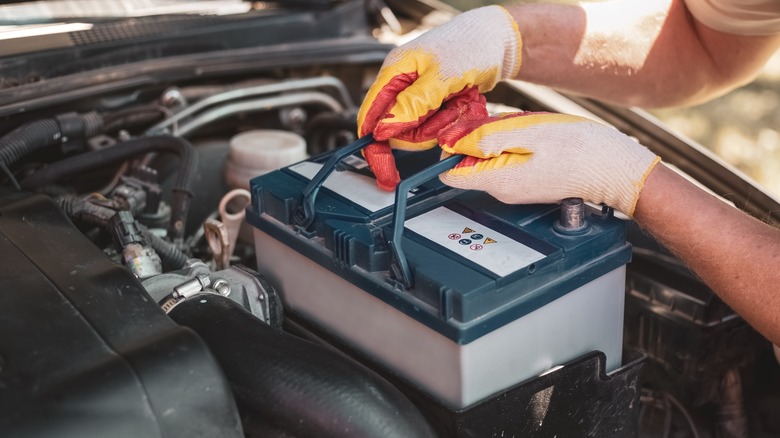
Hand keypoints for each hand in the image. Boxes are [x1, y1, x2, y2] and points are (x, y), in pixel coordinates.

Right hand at [357, 5, 521, 189]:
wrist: (498, 40)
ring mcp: (419, 96)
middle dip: (426, 130)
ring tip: (461, 100)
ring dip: (444, 123)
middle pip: (399, 131)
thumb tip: (384, 129)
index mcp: (394, 73)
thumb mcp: (441, 76)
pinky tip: (465, 101)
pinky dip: (454, 119)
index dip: (375, 147)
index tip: (386, 172)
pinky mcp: (435, 103)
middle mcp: (402, 86)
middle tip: (449, 111)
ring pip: (421, 131)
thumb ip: (412, 104)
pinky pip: (438, 126)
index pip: (370, 117)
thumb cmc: (470, 45)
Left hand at [438, 112, 660, 216]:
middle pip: (471, 161)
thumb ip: (488, 138)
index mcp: (499, 181)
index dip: (450, 147)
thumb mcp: (530, 133)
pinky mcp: (528, 182)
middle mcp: (503, 190)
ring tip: (529, 129)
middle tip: (509, 122)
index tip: (465, 128)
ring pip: (491, 157)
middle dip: (480, 137)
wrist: (616, 169)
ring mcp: (516, 188)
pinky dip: (516, 143)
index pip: (450, 173)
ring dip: (501, 138)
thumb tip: (454, 142)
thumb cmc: (582, 150)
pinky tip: (537, 137)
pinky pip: (509, 159)